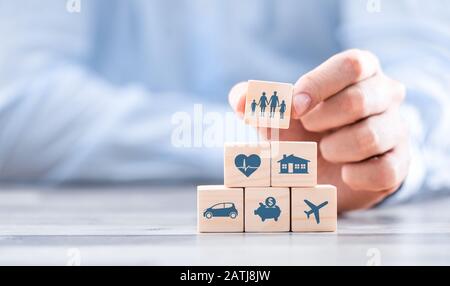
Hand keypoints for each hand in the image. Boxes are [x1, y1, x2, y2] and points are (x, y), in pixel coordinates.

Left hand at [228, 49, 409, 211]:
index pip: (351, 64)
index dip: (318, 85)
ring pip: (370, 136)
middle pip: (360, 99)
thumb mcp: (279, 114)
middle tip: (309, 132)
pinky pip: (382, 170)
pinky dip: (354, 176)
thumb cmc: (304, 132)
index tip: (294, 109)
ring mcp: (396, 129)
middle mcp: (386, 94)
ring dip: (335, 150)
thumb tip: (240, 100)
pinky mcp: (400, 163)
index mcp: (360, 72)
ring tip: (326, 152)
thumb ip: (257, 102)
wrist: (325, 169)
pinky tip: (343, 173)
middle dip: (322, 120)